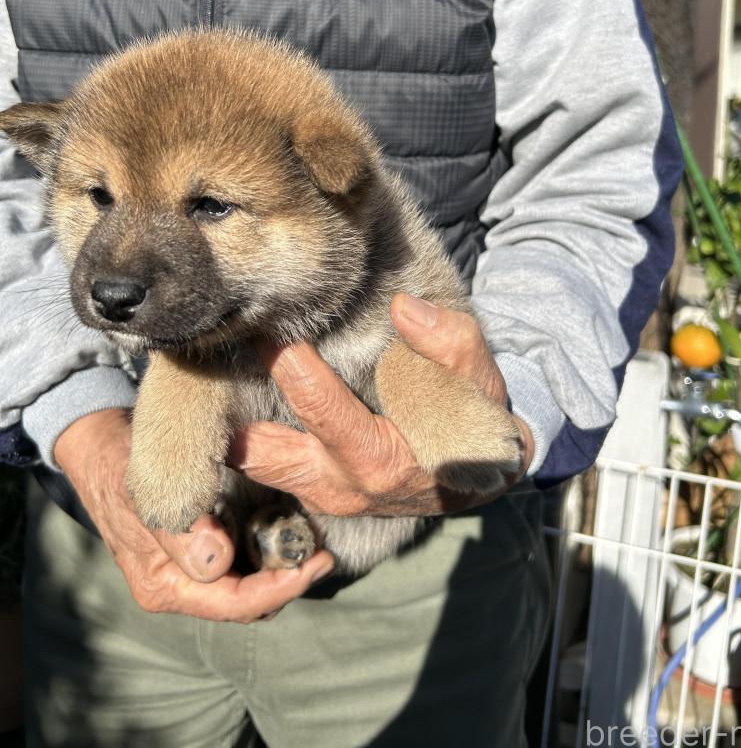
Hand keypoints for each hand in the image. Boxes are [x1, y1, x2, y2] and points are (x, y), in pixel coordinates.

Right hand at [54, 409, 333, 622]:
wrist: (104, 450)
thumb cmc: (123, 467)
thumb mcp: (147, 492)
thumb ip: (181, 531)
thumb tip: (217, 563)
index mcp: (164, 585)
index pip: (232, 604)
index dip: (278, 589)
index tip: (314, 564)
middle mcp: (179, 588)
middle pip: (245, 605)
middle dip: (288, 584)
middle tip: (325, 556)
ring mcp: (190, 574)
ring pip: (248, 591)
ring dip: (282, 574)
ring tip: (314, 546)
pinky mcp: (202, 554)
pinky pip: (243, 569)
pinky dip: (268, 558)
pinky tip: (289, 533)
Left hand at [229, 294, 533, 515]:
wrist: (482, 473)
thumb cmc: (478, 423)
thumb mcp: (482, 382)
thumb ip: (452, 344)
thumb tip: (404, 308)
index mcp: (385, 461)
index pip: (326, 411)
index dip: (293, 367)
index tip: (267, 329)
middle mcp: (347, 487)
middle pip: (270, 454)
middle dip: (235, 411)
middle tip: (205, 367)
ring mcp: (327, 497)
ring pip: (260, 471)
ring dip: (227, 437)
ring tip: (193, 397)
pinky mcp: (318, 495)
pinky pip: (268, 475)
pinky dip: (242, 448)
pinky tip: (220, 416)